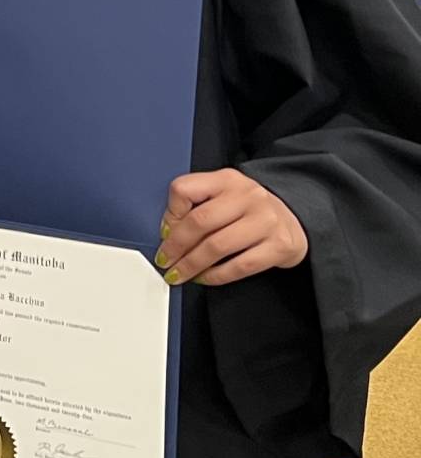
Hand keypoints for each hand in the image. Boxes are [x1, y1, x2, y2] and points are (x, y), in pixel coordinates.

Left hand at [158, 169, 307, 286]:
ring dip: (191, 265)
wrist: (294, 221)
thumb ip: (195, 206)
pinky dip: (215, 276)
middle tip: (164, 261)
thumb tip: (168, 233)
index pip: (184, 189)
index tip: (164, 233)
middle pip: (200, 221)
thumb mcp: (222, 195)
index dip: (169, 214)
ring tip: (179, 274)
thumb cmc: (248, 210)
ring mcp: (266, 220)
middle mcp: (248, 196)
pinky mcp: (280, 245)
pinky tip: (204, 278)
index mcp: (227, 179)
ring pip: (217, 246)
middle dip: (175, 246)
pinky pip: (239, 266)